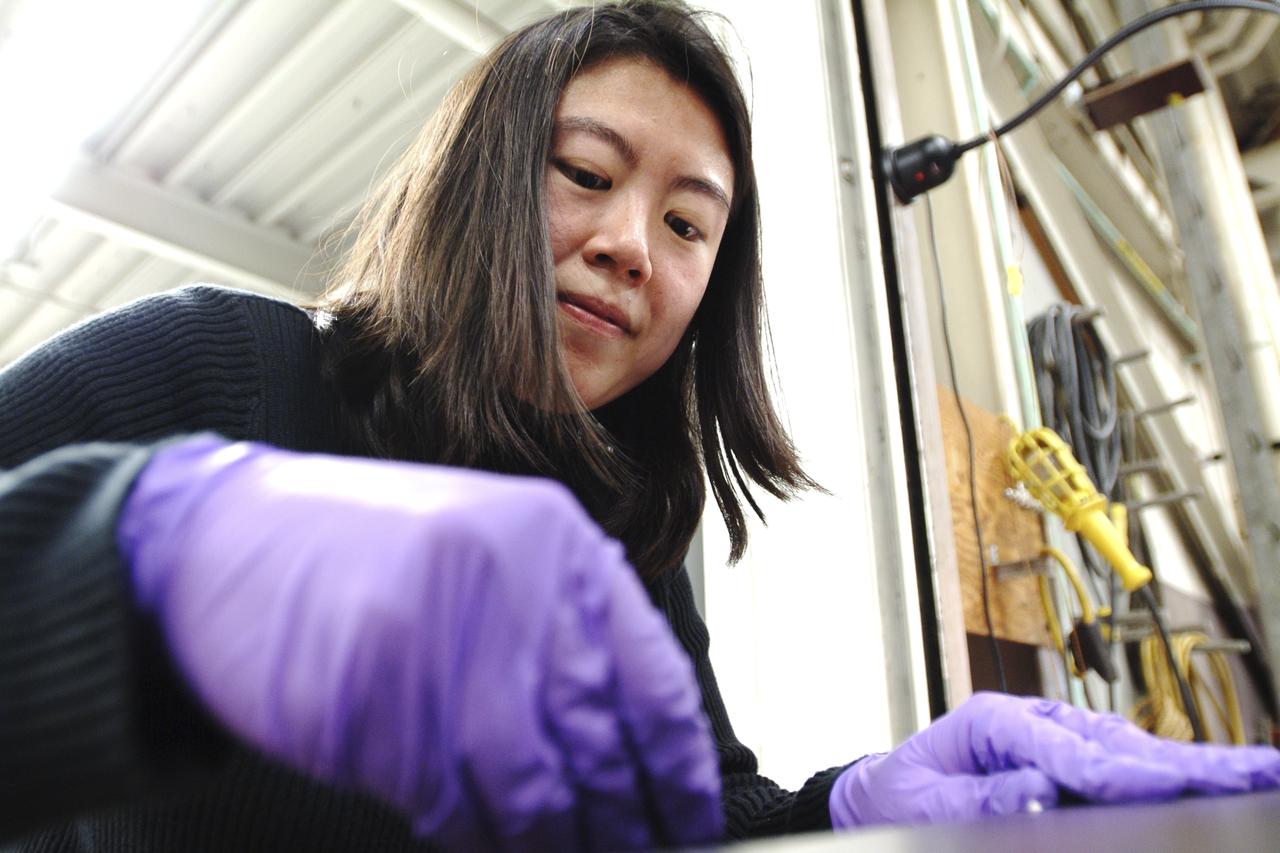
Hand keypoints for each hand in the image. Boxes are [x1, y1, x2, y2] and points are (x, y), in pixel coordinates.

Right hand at [118, 435, 720, 850]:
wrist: (224, 538)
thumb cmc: (361, 547)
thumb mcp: (488, 546)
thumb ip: (561, 619)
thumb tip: (632, 734)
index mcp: (554, 544)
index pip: (652, 674)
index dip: (681, 762)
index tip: (691, 811)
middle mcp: (510, 589)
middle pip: (599, 741)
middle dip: (627, 817)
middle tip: (639, 852)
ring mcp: (440, 647)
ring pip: (534, 787)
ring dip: (561, 843)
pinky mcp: (376, 708)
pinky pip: (455, 807)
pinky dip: (484, 842)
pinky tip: (495, 849)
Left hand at [830, 691, 1279, 826]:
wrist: (884, 790)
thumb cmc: (902, 791)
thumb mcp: (923, 800)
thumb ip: (977, 798)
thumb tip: (1038, 791)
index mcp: (992, 720)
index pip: (1069, 752)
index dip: (1119, 774)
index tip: (1164, 787)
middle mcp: (1033, 723)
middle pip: (1118, 744)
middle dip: (1188, 762)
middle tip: (1257, 771)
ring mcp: (1056, 740)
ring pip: (1134, 753)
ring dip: (1196, 766)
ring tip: (1258, 772)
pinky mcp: (1069, 763)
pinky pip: (1125, 769)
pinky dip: (1173, 777)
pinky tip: (1217, 782)